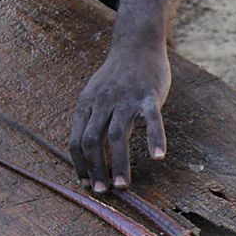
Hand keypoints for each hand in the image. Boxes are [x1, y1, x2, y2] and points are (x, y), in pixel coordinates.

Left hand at [69, 42, 170, 191]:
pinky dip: (155, 139)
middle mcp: (103, 102)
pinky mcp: (148, 96)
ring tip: (123, 185)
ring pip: (118, 136)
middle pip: (93, 141)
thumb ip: (93, 121)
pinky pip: (152, 120)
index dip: (80, 164)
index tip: (86, 183)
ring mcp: (126, 99)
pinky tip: (158, 157)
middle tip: (103, 191)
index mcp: (87, 104)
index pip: (77, 140)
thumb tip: (91, 154)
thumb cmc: (119, 76)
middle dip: (96, 169)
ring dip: (119, 164)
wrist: (137, 44)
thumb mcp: (98, 96)